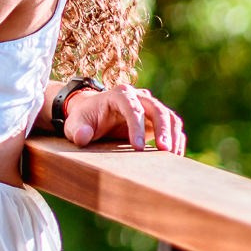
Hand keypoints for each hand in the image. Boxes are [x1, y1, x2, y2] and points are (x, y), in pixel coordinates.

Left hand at [63, 81, 184, 152]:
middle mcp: (137, 96)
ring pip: (168, 116)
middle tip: (164, 150)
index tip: (137, 147)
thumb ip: (77, 130)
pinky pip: (172, 126)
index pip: (131, 106)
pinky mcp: (156, 120)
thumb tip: (83, 137)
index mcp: (118, 94)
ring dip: (173, 135)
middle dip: (162, 129)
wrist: (93, 115)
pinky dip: (176, 139)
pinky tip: (175, 156)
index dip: (136, 126)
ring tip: (172, 156)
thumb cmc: (84, 119)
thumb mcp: (74, 124)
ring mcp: (149, 107)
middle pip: (156, 108)